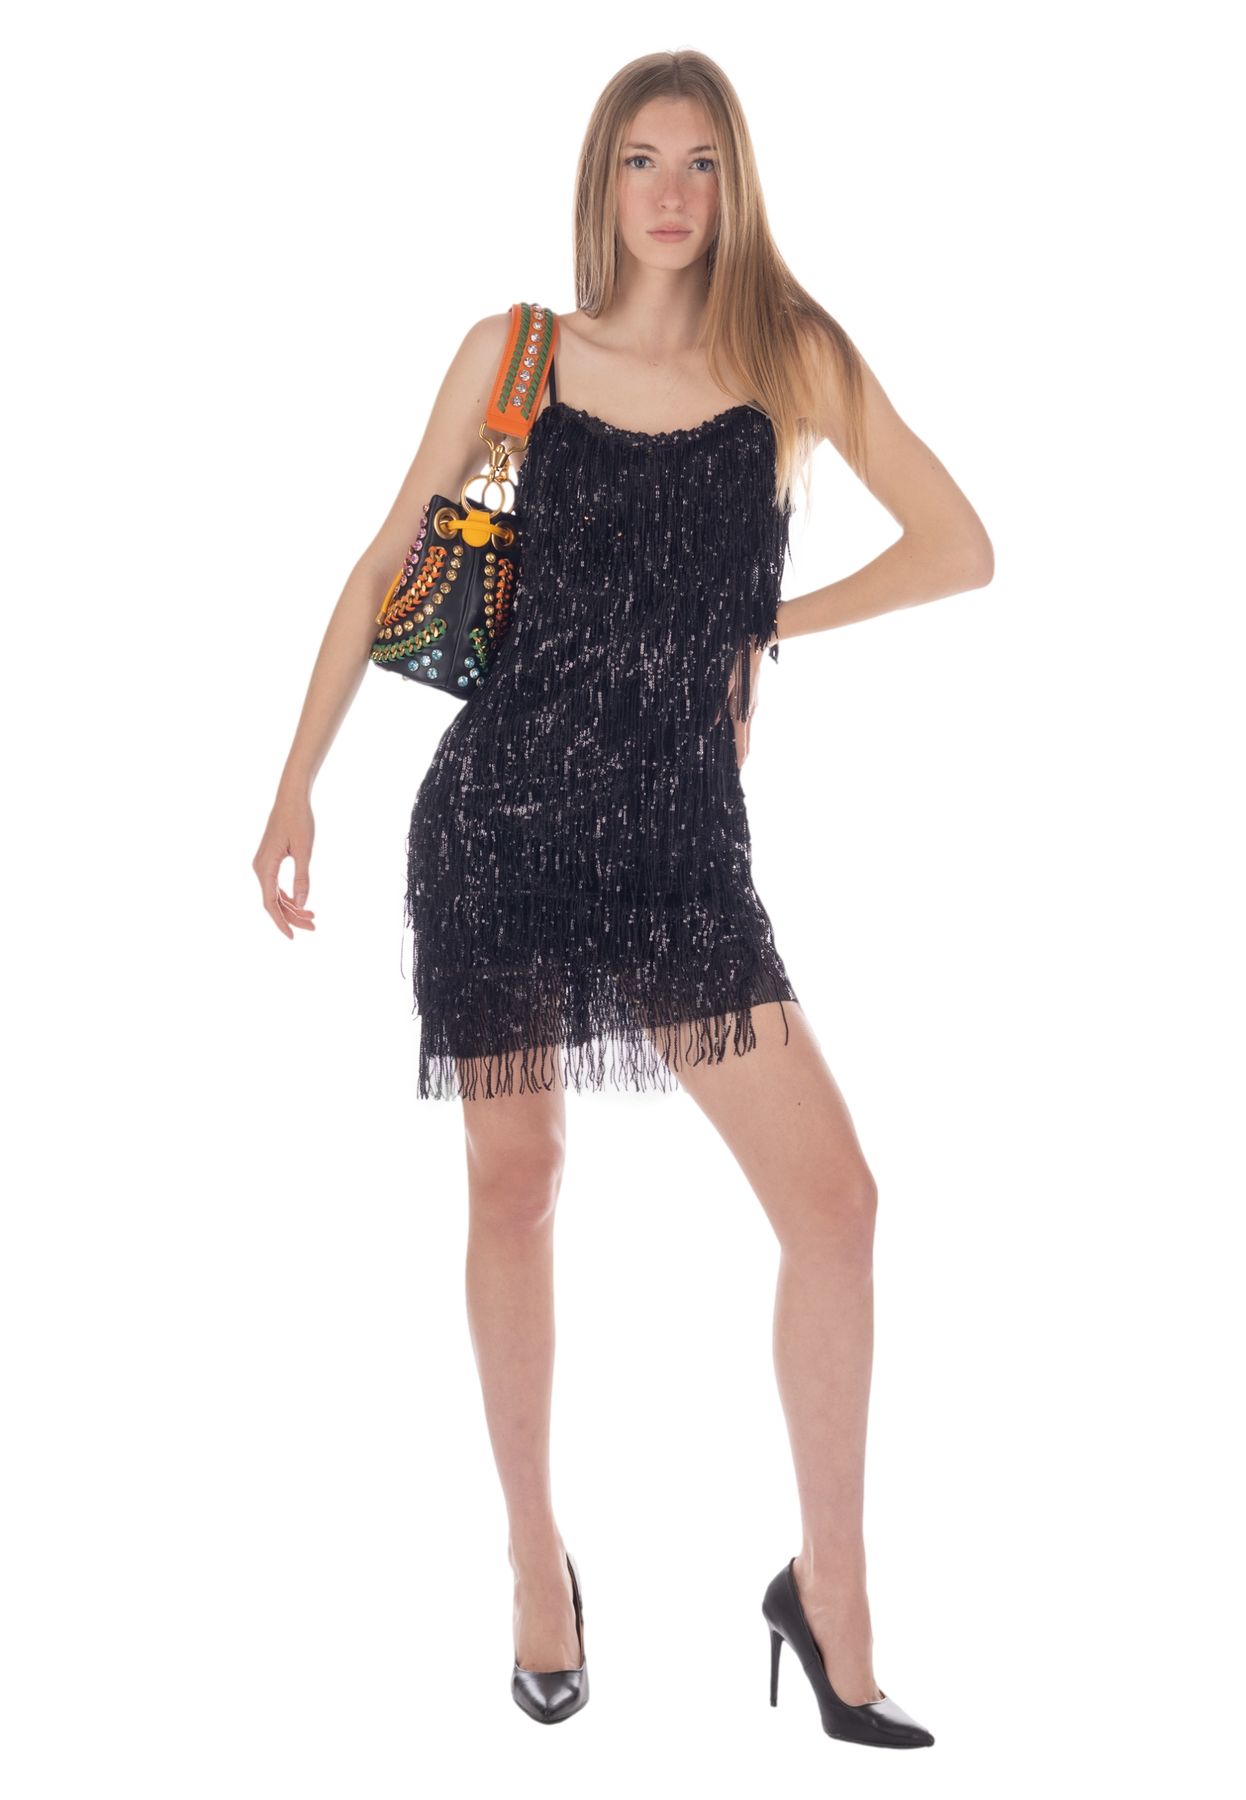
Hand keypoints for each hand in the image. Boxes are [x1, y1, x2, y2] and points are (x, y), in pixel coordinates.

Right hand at [254, 794, 316, 938]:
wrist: (290, 798)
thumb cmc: (299, 820)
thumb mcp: (305, 850)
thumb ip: (302, 878)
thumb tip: (301, 904)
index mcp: (265, 866)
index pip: (270, 903)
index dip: (280, 922)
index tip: (292, 937)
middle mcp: (260, 867)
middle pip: (273, 902)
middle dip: (291, 917)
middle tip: (313, 926)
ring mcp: (263, 864)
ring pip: (275, 895)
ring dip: (291, 908)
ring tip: (312, 918)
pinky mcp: (268, 861)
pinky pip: (275, 885)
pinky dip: (288, 896)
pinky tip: (301, 903)